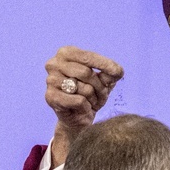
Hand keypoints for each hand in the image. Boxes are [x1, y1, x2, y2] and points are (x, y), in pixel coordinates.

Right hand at [44, 46, 123, 167]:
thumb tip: (116, 71)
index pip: (88, 56)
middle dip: (100, 86)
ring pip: (85, 89)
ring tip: (91, 101)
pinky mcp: (50, 97)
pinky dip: (86, 106)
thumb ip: (109, 74)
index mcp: (66, 53)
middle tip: (102, 94)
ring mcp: (50, 80)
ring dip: (94, 98)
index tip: (119, 72)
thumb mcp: (104, 81)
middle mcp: (54, 64)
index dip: (106, 65)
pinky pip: (79, 101)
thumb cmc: (91, 93)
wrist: (78, 117)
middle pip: (87, 73)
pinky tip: (82, 108)